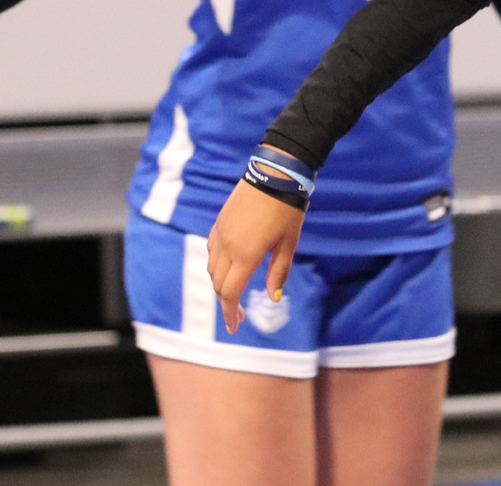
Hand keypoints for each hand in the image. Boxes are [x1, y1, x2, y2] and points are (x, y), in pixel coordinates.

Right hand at [207, 179, 304, 333]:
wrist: (275, 173)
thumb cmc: (288, 209)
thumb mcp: (289, 243)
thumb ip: (279, 271)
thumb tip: (273, 298)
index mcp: (245, 255)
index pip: (230, 293)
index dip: (229, 313)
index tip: (233, 328)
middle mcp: (227, 246)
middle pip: (218, 284)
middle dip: (226, 302)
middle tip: (237, 315)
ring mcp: (220, 233)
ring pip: (212, 268)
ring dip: (220, 284)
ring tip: (234, 292)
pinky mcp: (219, 222)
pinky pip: (211, 250)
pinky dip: (216, 265)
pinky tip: (229, 267)